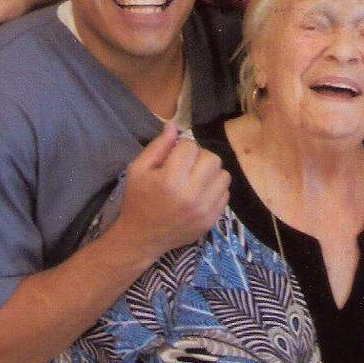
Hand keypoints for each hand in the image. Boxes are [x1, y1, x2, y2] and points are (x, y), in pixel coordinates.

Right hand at [110, 122, 230, 262]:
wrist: (142, 237)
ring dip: (211, 172)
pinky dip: (215, 189)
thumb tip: (173, 125)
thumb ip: (158, 147)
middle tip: (187, 167)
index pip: (190, 147)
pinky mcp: (213, 219)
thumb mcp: (138, 170)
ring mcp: (205, 208)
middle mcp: (192, 194)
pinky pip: (225, 193)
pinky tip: (200, 193)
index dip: (181, 148)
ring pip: (223, 175)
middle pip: (212, 159)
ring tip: (195, 179)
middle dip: (200, 158)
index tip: (173, 158)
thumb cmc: (138, 200)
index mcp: (171, 179)